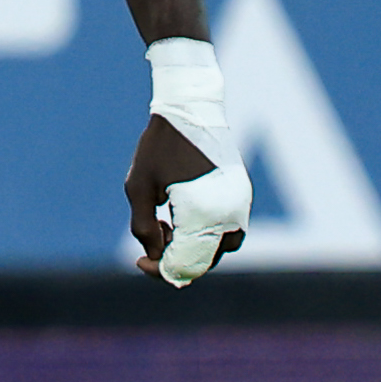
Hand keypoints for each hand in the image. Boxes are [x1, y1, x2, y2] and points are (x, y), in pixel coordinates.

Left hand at [126, 113, 247, 282]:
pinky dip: (207, 235)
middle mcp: (228, 214)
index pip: (185, 264)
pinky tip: (183, 216)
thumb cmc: (159, 147)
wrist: (189, 110)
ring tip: (167, 227)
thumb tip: (154, 257)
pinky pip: (229, 230)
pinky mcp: (242, 195)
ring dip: (194, 250)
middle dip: (176, 261)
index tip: (139, 261)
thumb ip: (143, 227)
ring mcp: (240, 204)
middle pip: (205, 262)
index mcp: (203, 214)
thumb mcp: (138, 188)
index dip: (159, 271)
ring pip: (221, 249)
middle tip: (152, 244)